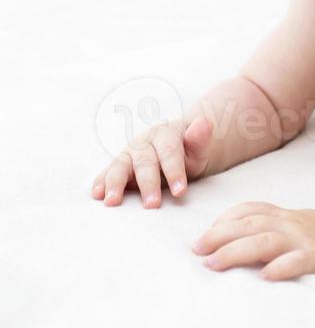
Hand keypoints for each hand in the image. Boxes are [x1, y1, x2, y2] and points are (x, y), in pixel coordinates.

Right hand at [91, 115, 213, 207]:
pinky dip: (101, 182)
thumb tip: (205, 122)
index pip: (169, 152)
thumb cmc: (189, 152)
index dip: (174, 171)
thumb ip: (199, 139)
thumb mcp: (198, 148)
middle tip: (152, 205)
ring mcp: (129, 153)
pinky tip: (97, 194)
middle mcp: (144, 141)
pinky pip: (108, 172)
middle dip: (147, 183)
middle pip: (144, 161)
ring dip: (115, 183)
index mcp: (166, 134)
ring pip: (120, 165)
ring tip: (112, 202)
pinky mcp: (118, 165)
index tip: (180, 192)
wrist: (176, 147)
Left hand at [191, 201, 314, 280]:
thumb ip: (274, 228)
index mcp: (287, 216)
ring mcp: (306, 240)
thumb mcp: (299, 227)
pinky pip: (299, 261)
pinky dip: (281, 267)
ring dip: (236, 251)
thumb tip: (239, 238)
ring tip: (214, 264)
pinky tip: (264, 277)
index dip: (224, 220)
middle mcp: (292, 224)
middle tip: (196, 250)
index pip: (250, 209)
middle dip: (219, 235)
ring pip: (266, 240)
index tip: (203, 236)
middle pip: (250, 223)